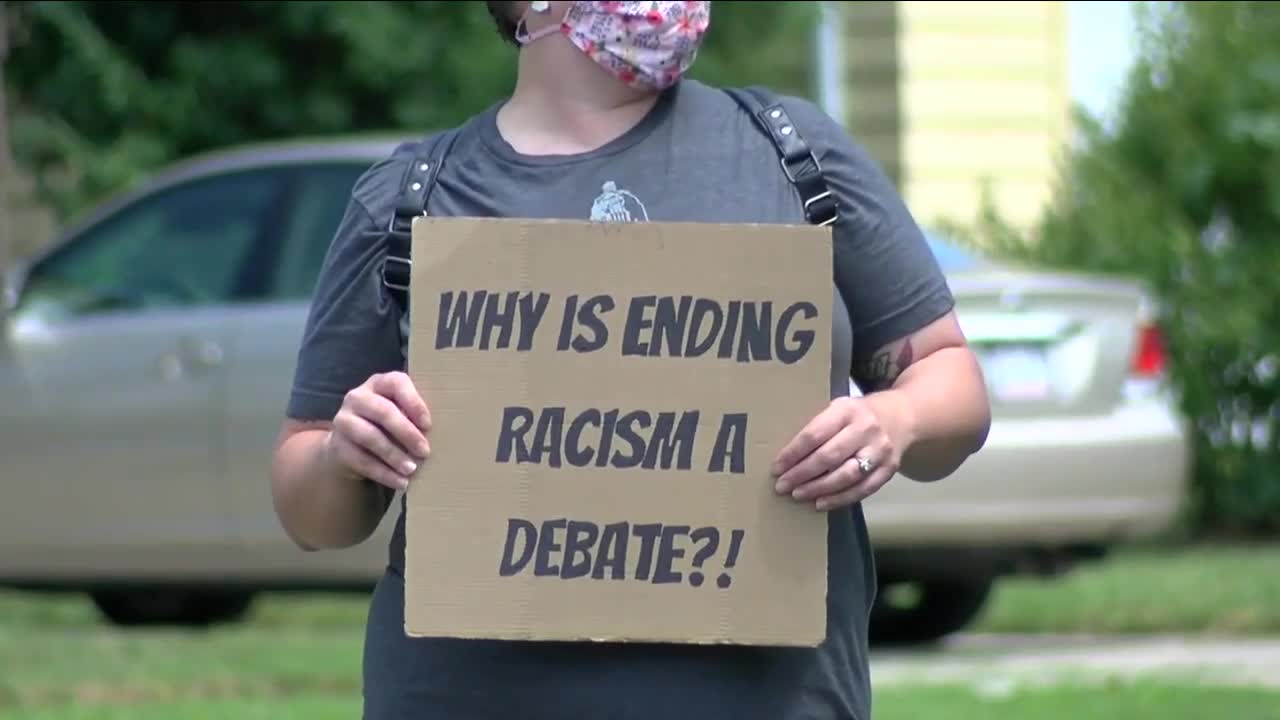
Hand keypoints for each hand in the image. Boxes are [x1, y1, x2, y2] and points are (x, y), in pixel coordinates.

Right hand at [325, 372, 431, 490]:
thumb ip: (414, 416)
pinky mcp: (337, 446)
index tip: (429, 424)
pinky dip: (384, 473)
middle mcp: (358, 397)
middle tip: (425, 451)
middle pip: (383, 411)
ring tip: (412, 469)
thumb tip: (440, 434)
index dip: (414, 402)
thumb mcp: (400, 414)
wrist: (349, 446)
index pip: (396, 383)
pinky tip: (400, 482)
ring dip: (394, 455)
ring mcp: (343, 420)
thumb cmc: (386, 426)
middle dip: (407, 433)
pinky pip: (361, 460)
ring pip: (370, 437)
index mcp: (379, 383)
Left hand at [771, 395, 902, 510]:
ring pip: (846, 475)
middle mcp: (865, 429)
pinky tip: (821, 503)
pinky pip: (863, 489)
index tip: (776, 468)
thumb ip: (818, 427)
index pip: (814, 434)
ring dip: (819, 489)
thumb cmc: (859, 415)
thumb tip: (787, 458)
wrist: (903, 416)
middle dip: (801, 474)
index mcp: (847, 410)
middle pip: (829, 457)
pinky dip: (840, 499)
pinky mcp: (889, 469)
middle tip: (782, 486)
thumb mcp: (838, 409)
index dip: (792, 454)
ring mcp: (879, 451)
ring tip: (798, 495)